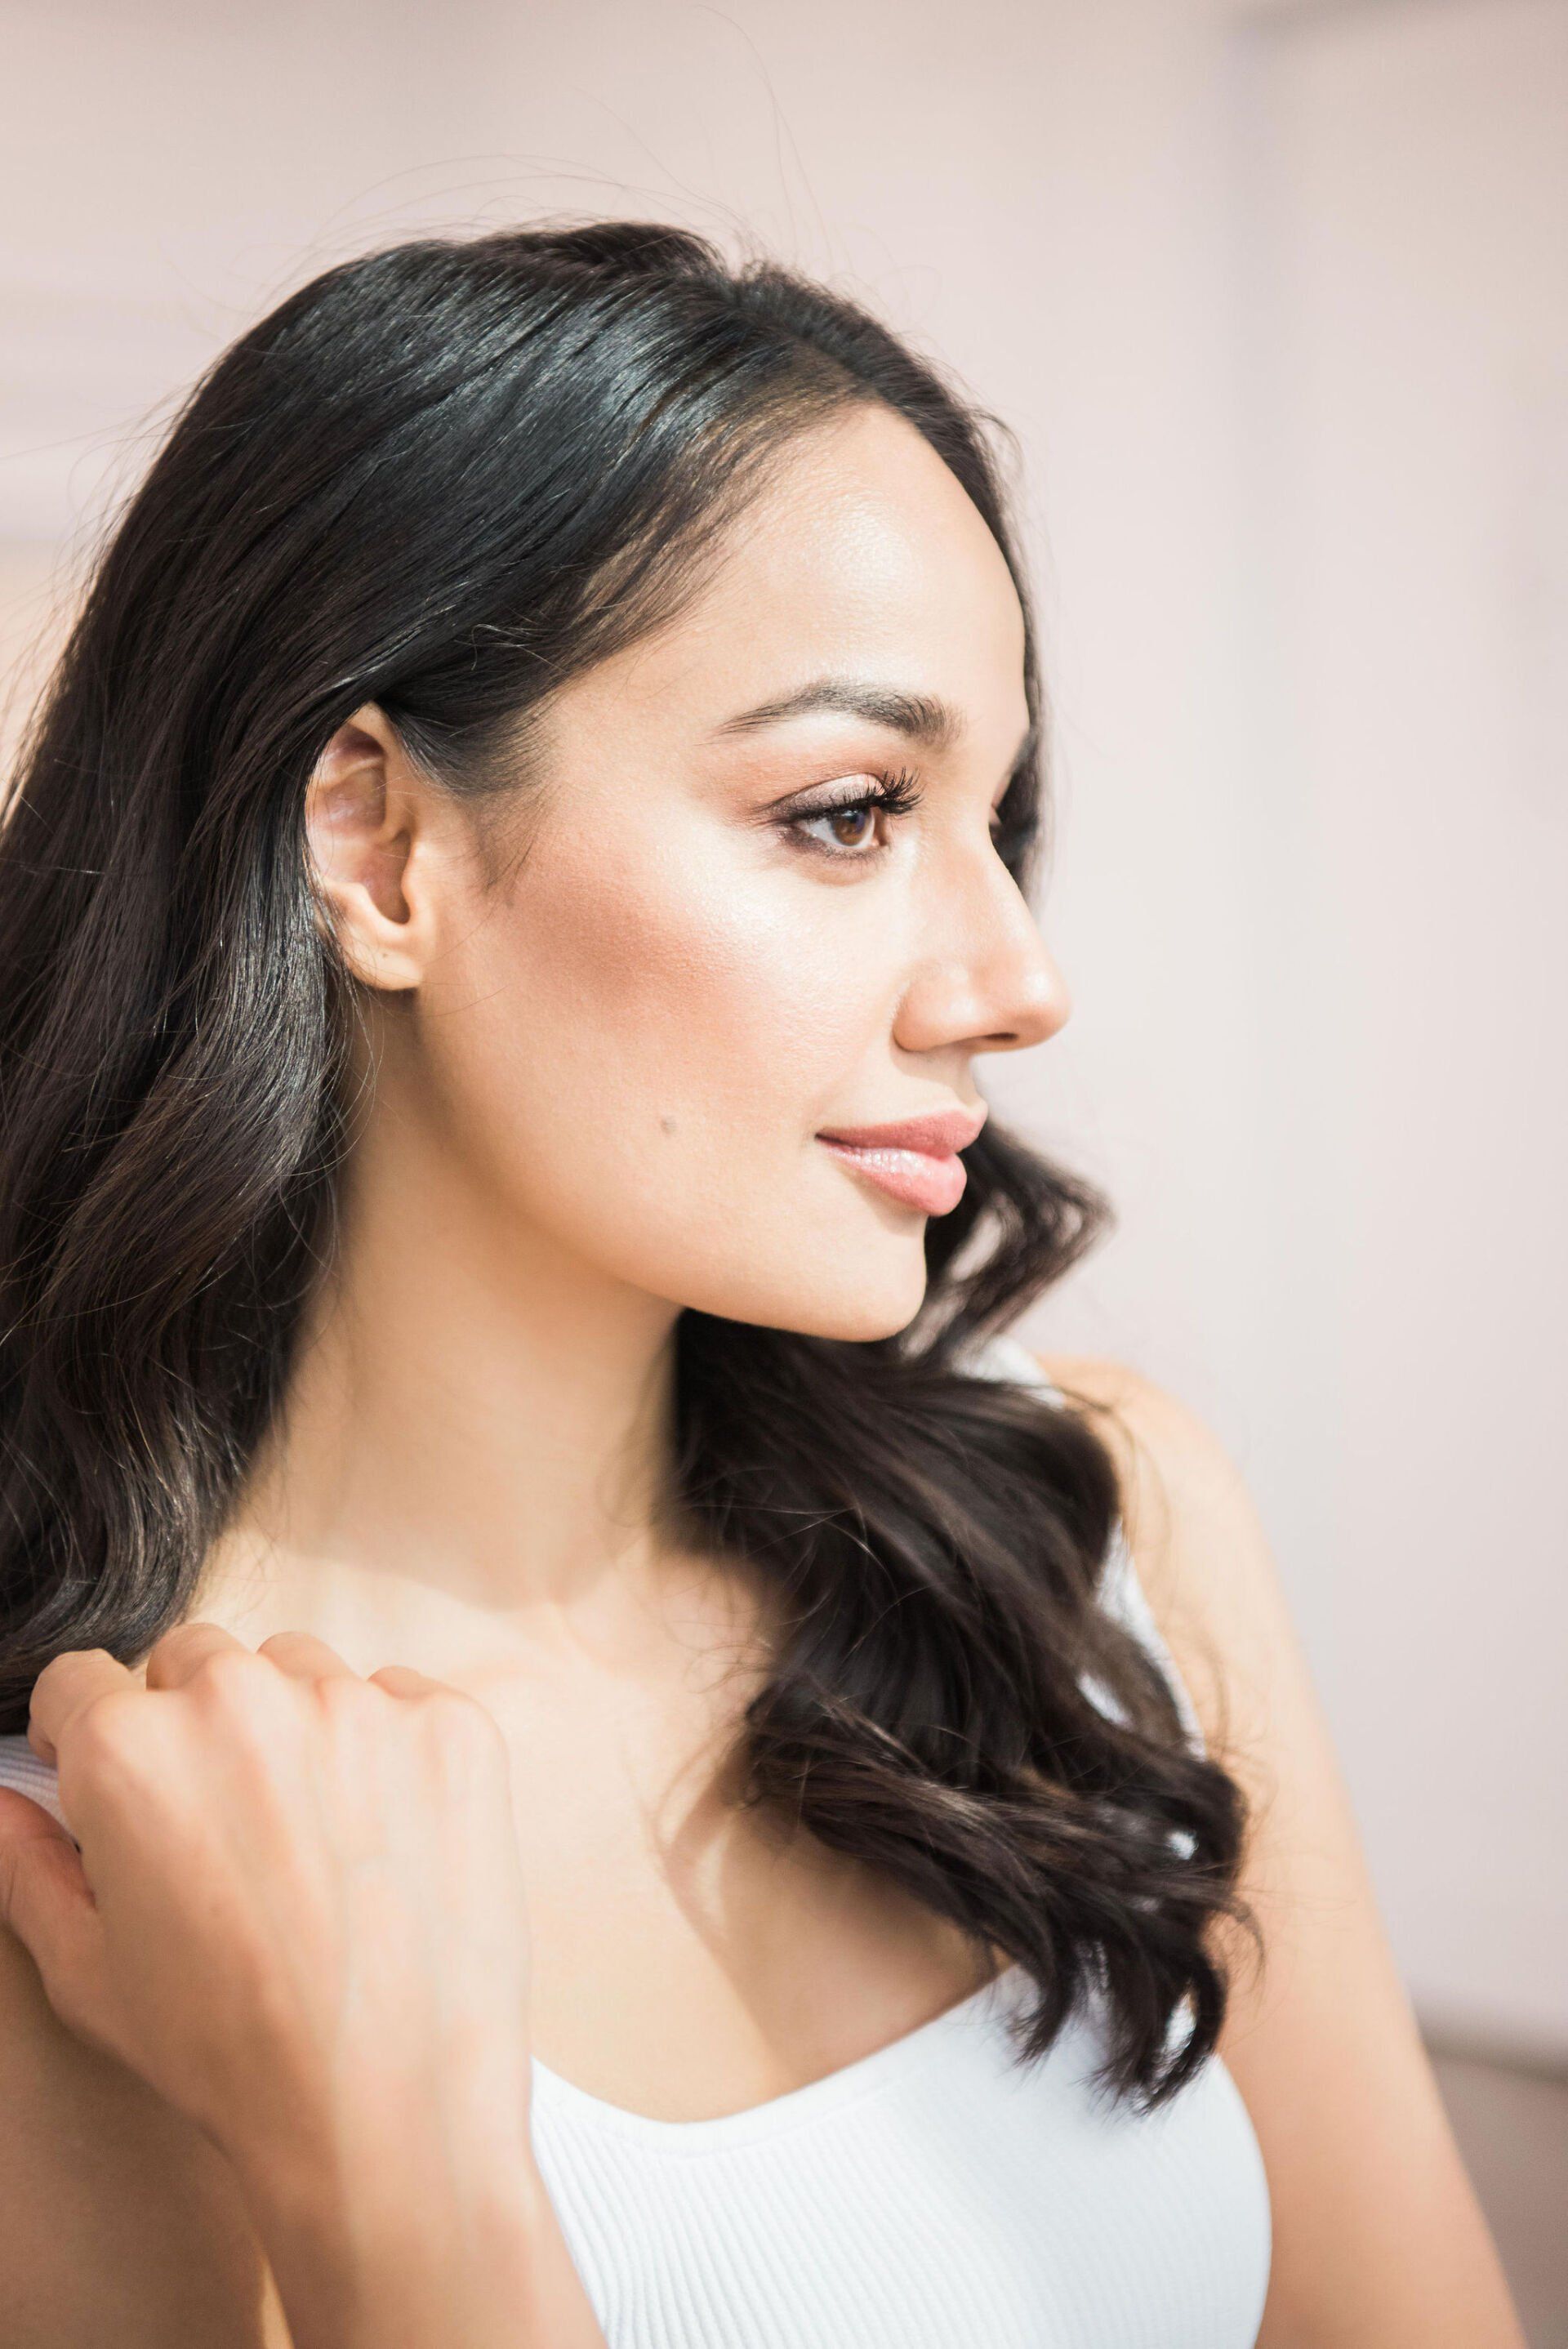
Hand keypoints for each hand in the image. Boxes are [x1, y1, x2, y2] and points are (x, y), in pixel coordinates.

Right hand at [0, 1622, 537, 2199]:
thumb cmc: (233, 2051)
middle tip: (221, 1824)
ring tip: (308, 1836)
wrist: (387, 2104)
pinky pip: (398, 1699)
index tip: (114, 1782)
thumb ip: (30, 1867)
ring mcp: (357, 1704)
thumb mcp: (90, 1972)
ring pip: (297, 1670)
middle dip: (191, 1723)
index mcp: (133, 1749)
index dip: (85, 1740)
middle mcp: (241, 1700)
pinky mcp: (449, 1724)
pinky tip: (383, 1837)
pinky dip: (387, 1748)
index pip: (80, 1684)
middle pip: (193, 1663)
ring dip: (290, 1724)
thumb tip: (5, 1806)